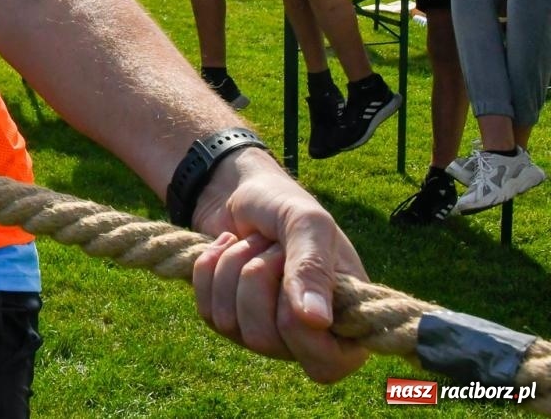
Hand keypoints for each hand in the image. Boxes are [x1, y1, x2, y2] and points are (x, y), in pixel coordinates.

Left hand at [190, 148, 368, 383]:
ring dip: (232, 268)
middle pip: (264, 340)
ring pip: (230, 325)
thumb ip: (313, 268)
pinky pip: (206, 312)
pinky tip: (225, 247)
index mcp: (347, 320)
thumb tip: (316, 321)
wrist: (240, 189)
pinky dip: (209, 270)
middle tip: (271, 246)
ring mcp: (266, 331)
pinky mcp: (230, 318)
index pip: (325, 364)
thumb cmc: (284, 204)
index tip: (289, 266)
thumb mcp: (307, 223)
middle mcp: (308, 336)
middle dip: (256, 277)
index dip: (296, 323)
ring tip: (252, 244)